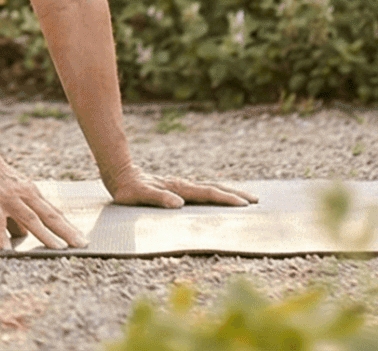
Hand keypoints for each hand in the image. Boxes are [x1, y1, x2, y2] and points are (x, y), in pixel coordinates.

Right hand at [0, 147, 84, 250]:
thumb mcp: (13, 191)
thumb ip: (21, 211)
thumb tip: (25, 233)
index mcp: (31, 192)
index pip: (54, 213)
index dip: (69, 227)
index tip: (83, 240)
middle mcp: (24, 194)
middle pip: (50, 216)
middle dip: (67, 232)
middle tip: (83, 245)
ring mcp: (8, 198)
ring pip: (30, 218)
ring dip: (45, 234)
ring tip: (58, 249)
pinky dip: (2, 235)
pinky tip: (6, 250)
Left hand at [105, 167, 257, 208]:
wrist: (120, 173)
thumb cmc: (128, 188)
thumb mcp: (139, 195)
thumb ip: (158, 198)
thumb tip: (178, 204)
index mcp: (178, 188)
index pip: (207, 194)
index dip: (225, 199)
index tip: (244, 204)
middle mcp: (183, 185)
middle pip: (214, 189)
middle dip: (235, 194)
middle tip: (256, 200)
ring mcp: (182, 186)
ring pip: (210, 188)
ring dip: (228, 193)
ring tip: (246, 198)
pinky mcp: (178, 188)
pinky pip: (202, 191)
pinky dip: (216, 194)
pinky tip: (221, 198)